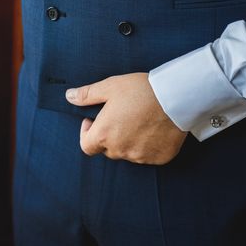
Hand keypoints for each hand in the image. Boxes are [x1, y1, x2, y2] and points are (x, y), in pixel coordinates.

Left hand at [65, 73, 186, 164]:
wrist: (176, 97)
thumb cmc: (140, 90)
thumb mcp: (110, 87)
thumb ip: (87, 94)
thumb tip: (69, 96)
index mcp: (104, 135)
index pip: (86, 146)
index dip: (86, 134)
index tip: (93, 120)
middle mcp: (121, 150)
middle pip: (107, 149)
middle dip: (108, 135)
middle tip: (119, 116)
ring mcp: (141, 156)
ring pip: (128, 152)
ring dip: (127, 141)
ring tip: (137, 119)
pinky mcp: (159, 158)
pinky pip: (147, 155)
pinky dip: (147, 145)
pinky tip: (152, 128)